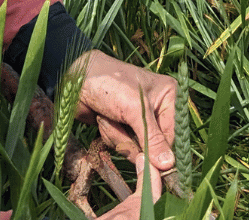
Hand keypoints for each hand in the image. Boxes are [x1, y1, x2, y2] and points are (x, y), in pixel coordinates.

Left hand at [70, 51, 176, 211]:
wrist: (76, 80)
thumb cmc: (110, 84)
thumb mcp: (135, 109)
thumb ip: (152, 138)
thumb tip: (169, 165)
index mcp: (169, 96)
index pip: (173, 134)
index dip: (161, 152)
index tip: (154, 167)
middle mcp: (156, 108)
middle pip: (152, 146)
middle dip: (132, 140)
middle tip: (120, 123)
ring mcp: (138, 120)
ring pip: (134, 148)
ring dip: (118, 137)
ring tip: (109, 117)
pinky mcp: (121, 127)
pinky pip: (121, 146)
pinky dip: (110, 136)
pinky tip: (102, 120)